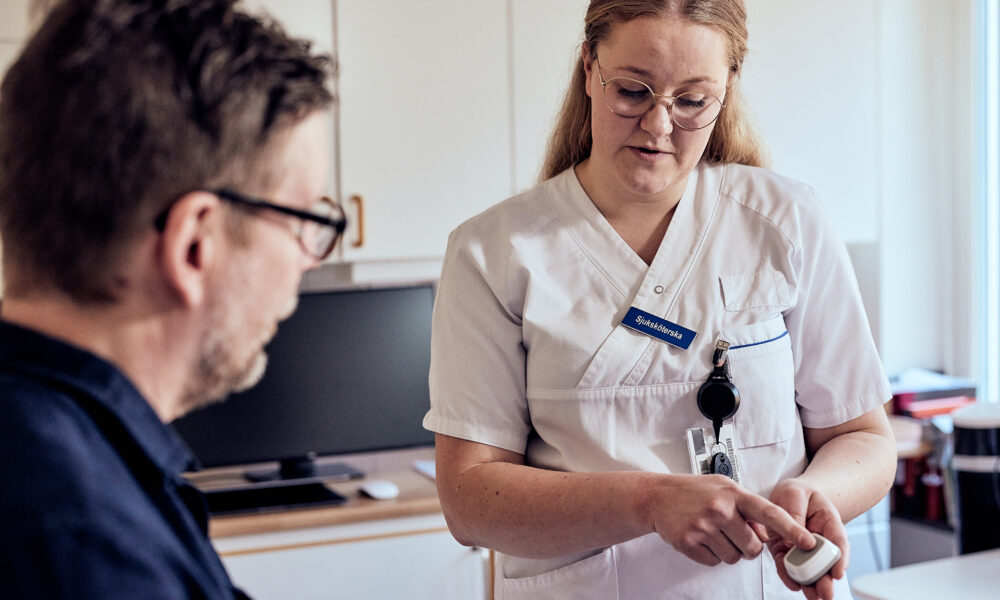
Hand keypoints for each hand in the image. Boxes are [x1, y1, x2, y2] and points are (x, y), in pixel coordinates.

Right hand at [649, 474, 812, 566]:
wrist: (657, 496)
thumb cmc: (695, 491)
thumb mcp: (725, 488)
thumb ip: (750, 508)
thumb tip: (769, 535)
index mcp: (734, 494)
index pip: (769, 513)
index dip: (791, 529)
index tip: (809, 542)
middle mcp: (720, 509)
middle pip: (752, 547)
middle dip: (747, 546)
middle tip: (733, 532)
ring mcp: (703, 526)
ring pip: (734, 558)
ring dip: (728, 551)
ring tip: (714, 532)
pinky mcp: (688, 542)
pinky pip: (714, 562)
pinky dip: (711, 555)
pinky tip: (702, 538)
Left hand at [767, 479, 848, 599]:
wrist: (785, 496)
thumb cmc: (795, 494)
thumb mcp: (795, 494)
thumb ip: (796, 515)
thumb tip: (796, 539)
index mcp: (828, 521)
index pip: (838, 540)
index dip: (840, 558)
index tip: (838, 572)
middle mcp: (818, 538)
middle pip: (825, 561)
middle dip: (826, 578)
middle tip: (826, 593)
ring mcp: (802, 548)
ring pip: (809, 568)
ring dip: (811, 584)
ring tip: (813, 596)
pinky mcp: (785, 552)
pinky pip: (788, 566)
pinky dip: (790, 577)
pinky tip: (794, 586)